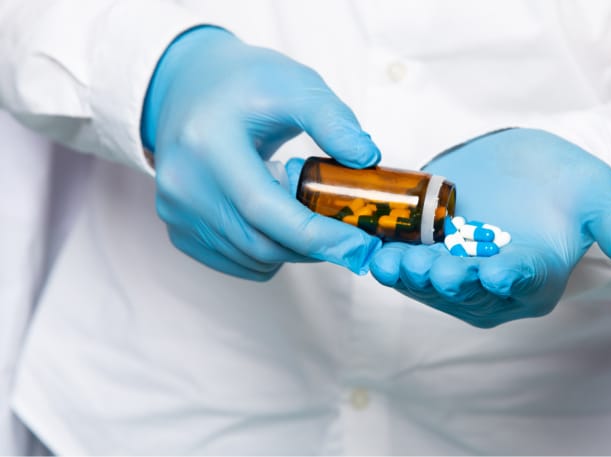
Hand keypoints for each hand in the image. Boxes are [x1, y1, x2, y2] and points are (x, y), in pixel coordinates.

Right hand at [141, 27, 381, 279]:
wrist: (189, 87)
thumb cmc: (244, 84)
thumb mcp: (294, 85)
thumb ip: (333, 120)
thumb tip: (367, 159)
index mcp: (208, 145)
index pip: (265, 209)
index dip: (317, 235)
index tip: (362, 247)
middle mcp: (183, 184)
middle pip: (260, 243)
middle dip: (315, 247)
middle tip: (353, 234)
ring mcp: (176, 211)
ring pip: (252, 259)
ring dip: (294, 250)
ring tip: (309, 211)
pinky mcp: (178, 228)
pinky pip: (237, 261)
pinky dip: (269, 252)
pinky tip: (279, 219)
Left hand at [369, 128, 610, 327]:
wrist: (524, 169)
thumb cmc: (566, 186)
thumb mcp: (598, 198)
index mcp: (537, 277)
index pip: (524, 281)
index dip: (510, 277)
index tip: (497, 271)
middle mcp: (494, 287)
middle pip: (470, 287)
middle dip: (450, 280)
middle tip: (434, 269)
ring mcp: (457, 272)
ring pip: (431, 281)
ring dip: (409, 274)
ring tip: (391, 262)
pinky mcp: (427, 253)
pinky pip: (405, 261)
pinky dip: (387, 257)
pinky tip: (369, 249)